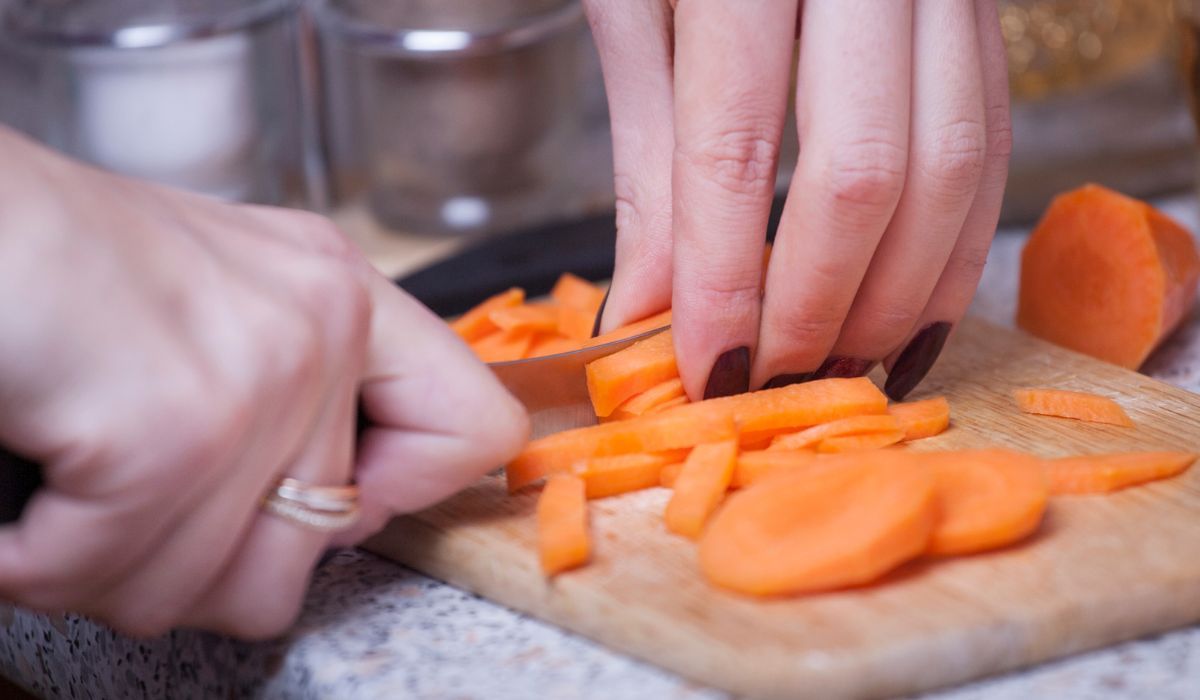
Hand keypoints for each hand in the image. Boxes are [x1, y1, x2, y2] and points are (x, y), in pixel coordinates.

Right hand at [0, 130, 527, 637]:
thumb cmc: (63, 269)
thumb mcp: (224, 307)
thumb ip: (304, 401)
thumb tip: (347, 511)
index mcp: (342, 297)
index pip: (475, 428)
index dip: (402, 494)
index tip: (325, 497)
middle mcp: (322, 328)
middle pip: (317, 552)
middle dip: (204, 558)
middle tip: (130, 502)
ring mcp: (258, 379)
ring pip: (224, 591)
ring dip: (119, 571)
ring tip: (72, 497)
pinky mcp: (173, 430)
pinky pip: (116, 577)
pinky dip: (41, 565)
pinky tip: (26, 506)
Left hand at [586, 0, 1011, 399]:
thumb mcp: (636, 11)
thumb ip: (650, 162)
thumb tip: (648, 310)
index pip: (736, 147)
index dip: (723, 281)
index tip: (706, 374)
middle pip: (867, 172)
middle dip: (816, 306)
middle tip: (769, 382)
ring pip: (949, 170)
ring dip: (895, 298)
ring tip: (836, 369)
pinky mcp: (979, 16)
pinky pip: (988, 147)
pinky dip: (952, 250)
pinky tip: (910, 317)